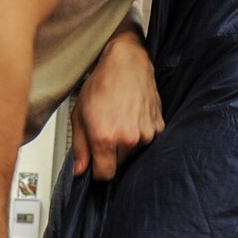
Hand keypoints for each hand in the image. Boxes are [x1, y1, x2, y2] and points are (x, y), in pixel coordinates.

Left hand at [71, 32, 163, 178]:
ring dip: (126, 144)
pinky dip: (139, 134)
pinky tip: (132, 117)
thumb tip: (80, 171)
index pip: (104, 175)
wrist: (127, 62)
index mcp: (105, 138)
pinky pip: (146, 142)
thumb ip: (79, 147)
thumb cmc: (102, 83)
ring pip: (133, 153)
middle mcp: (128, 139)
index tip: (96, 162)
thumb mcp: (79, 115)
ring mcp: (146, 134)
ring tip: (120, 120)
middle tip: (106, 131)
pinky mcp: (158, 127)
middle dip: (111, 154)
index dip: (97, 170)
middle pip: (119, 165)